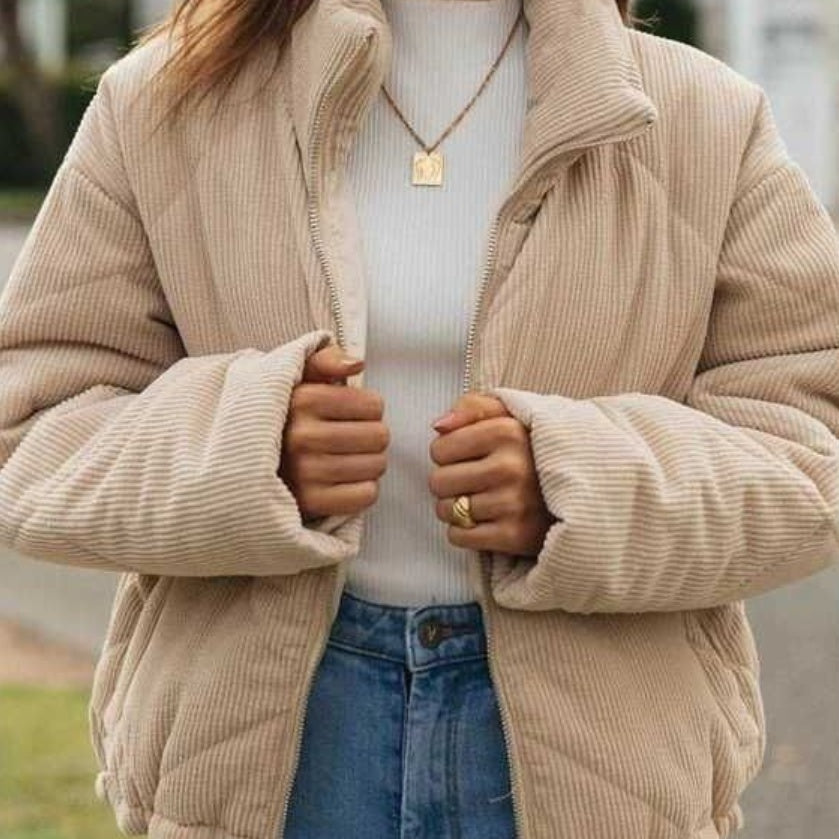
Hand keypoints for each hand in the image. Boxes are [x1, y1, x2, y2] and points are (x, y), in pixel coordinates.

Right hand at [279, 344, 388, 520]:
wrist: (244, 463)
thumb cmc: (285, 417)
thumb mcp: (298, 378)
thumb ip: (327, 360)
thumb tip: (357, 364)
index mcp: (302, 400)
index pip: (374, 406)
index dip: (371, 409)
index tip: (354, 413)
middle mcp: (302, 436)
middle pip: (379, 436)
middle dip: (373, 436)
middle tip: (354, 438)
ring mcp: (305, 472)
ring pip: (376, 466)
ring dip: (370, 463)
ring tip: (348, 458)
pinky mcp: (309, 503)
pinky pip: (365, 495)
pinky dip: (363, 489)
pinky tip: (345, 481)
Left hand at [428, 391, 554, 554]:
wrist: (586, 491)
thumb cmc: (534, 451)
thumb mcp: (510, 414)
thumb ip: (472, 408)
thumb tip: (439, 426)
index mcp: (507, 431)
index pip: (439, 448)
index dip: (447, 454)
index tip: (468, 457)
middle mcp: (510, 467)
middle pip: (438, 481)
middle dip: (448, 483)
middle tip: (472, 482)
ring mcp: (513, 503)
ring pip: (446, 510)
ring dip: (456, 509)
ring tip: (480, 501)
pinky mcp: (516, 535)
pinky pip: (459, 537)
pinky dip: (464, 533)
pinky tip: (484, 521)